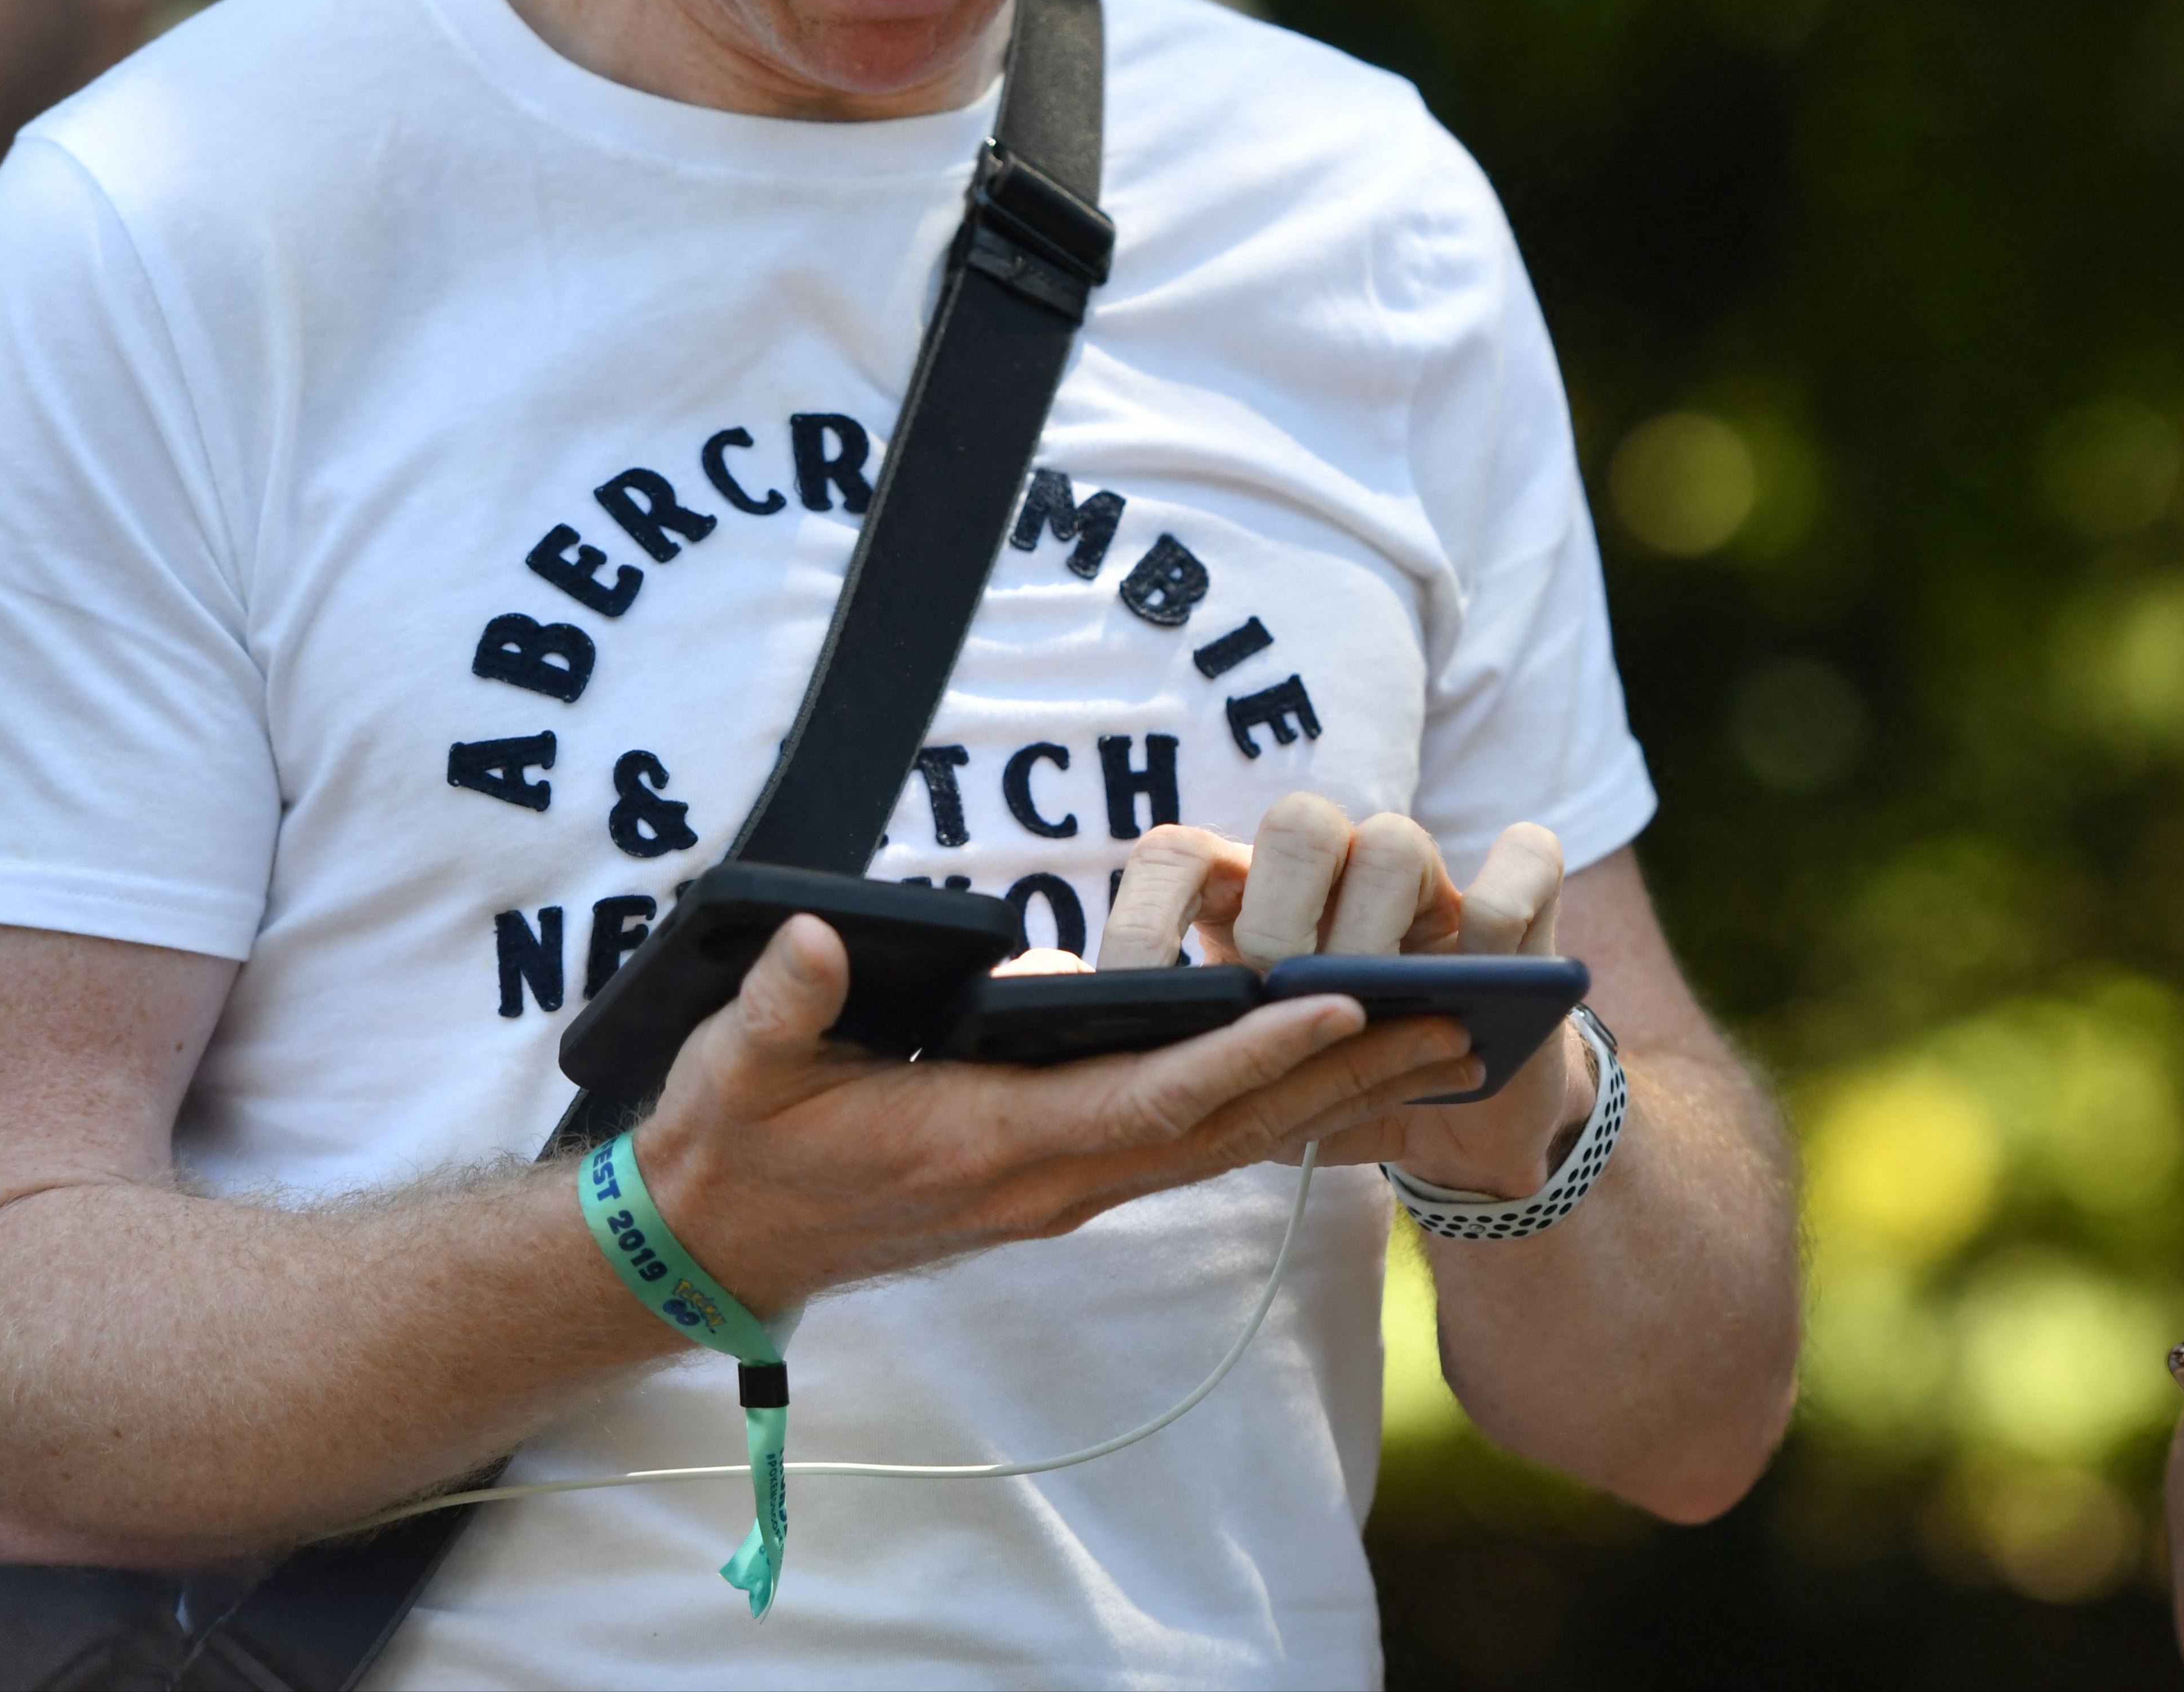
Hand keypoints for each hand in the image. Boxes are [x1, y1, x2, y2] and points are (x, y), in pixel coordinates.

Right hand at [630, 909, 1476, 1317]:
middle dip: (1351, 1076)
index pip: (1155, 1098)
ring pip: (1230, 1142)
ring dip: (1337, 1096)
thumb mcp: (741, 1067)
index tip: (1348, 1005)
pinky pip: (1195, 1146)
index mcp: (997, 1144)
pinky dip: (1276, 1109)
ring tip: (1444, 1041)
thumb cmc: (736, 1142)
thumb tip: (824, 939)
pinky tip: (1344, 1078)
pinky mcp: (1064, 1178)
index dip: (1254, 1052)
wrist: (718, 1244)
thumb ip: (788, 1004)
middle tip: (1465, 1022)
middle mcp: (1056, 1179)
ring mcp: (1066, 1188)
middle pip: (1231, 1127)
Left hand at [1098, 794, 1585, 1200]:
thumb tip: (1102, 1055)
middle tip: (1271, 998)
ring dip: (1372, 931)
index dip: (1150, 915)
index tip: (1133, 991)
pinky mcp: (1525, 893)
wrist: (1465, 1119)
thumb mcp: (1252, 1084)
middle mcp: (1342, 867)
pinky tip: (1477, 974)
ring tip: (1363, 1009)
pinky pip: (1523, 859)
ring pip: (1395, 841)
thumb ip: (1188, 1062)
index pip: (1182, 855)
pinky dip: (1499, 911)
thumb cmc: (1337, 1089)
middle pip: (1298, 824)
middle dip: (1276, 919)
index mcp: (1254, 895)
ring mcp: (1432, 877)